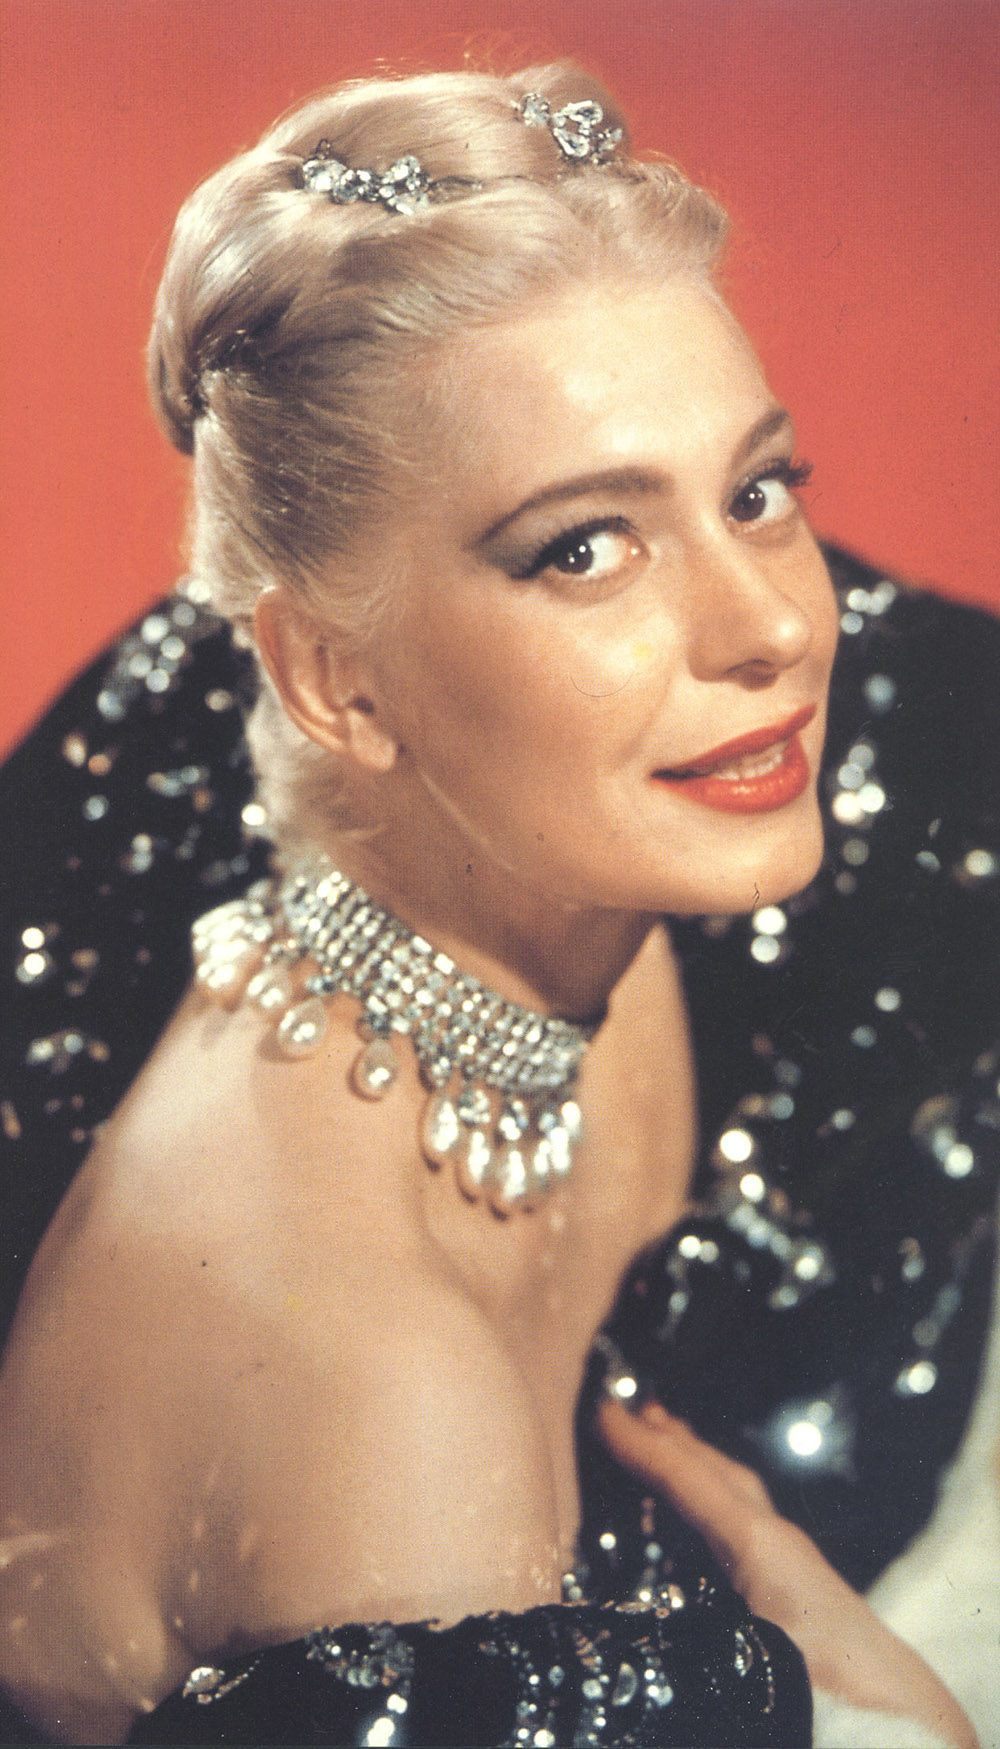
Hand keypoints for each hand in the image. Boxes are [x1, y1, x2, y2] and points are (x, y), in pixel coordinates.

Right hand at [598, 1397, 977, 1748]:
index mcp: (759, 1546)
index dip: (639, 1446)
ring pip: (736, 1498)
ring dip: (699, 1469)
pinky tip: (709, 1530)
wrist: (904, 1726)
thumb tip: (621, 1638)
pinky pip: (748, 1529)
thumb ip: (683, 1643)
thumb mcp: (747, 1663)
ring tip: (669, 1449)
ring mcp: (795, 1566)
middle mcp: (777, 1544)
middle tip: (631, 1409)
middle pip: (717, 1474)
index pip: (687, 1479)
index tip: (599, 1412)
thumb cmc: (829, 1694)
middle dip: (673, 1440)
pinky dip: (719, 1508)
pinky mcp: (803, 1596)